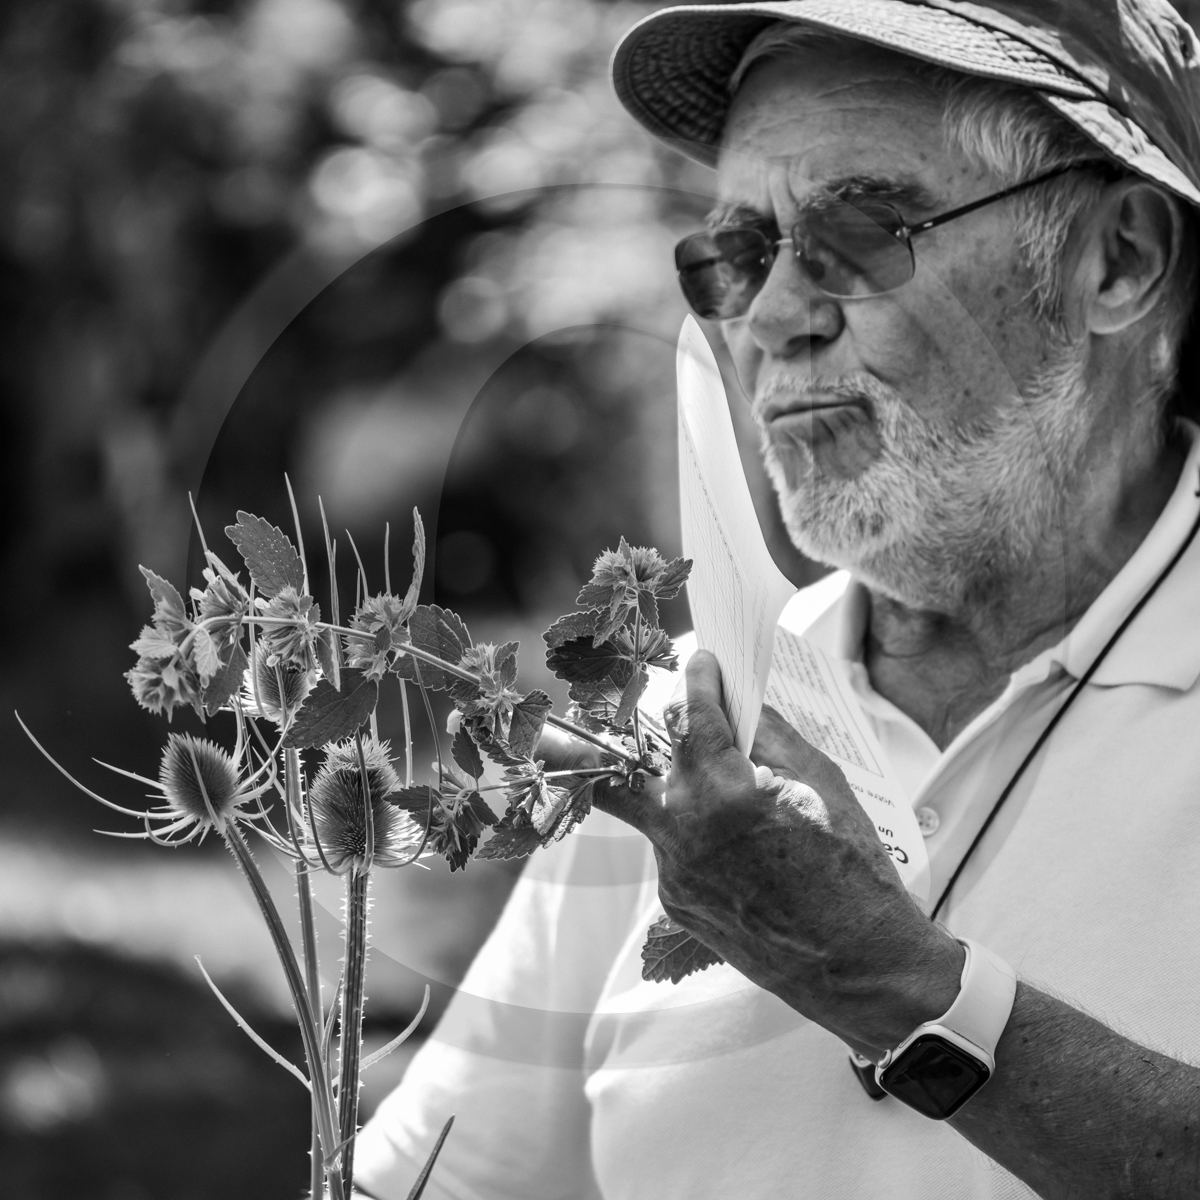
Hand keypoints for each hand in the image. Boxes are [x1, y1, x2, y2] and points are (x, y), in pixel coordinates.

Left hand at [593, 650, 962, 1057]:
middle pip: (635, 760)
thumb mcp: (822, 785)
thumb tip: (743, 704)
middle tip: (674, 715)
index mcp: (725, 794)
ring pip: (651, 806)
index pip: (693, 717)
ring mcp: (674, 870)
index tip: (704, 664)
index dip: (698, 682)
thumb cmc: (853, 870)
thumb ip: (771, 737)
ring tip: (704, 775)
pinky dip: (691, 829)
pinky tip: (730, 836)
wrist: (858, 964)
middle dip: (652, 729)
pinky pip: (670, 848)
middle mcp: (685, 831)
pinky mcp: (676, 901)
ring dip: (672, 783)